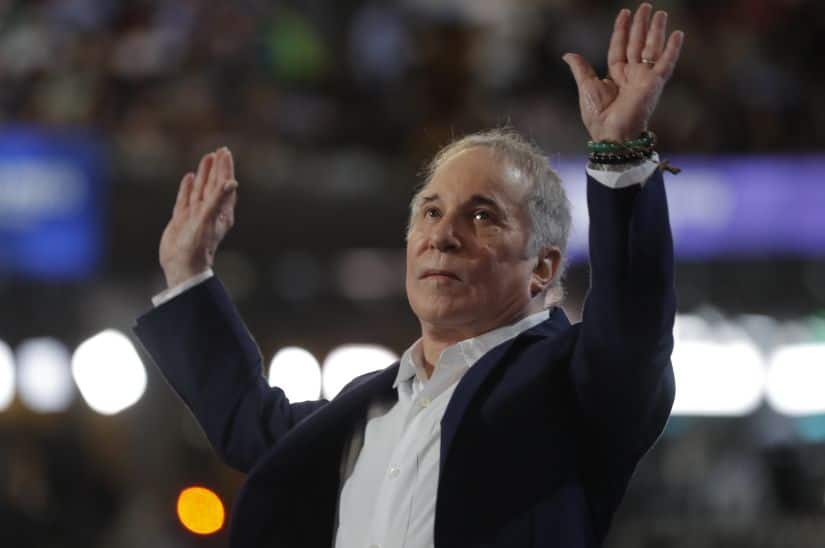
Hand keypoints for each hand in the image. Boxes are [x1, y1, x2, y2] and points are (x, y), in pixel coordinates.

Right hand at [159, 147, 237, 287]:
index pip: (224, 184)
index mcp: (221, 211)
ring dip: (204, 174)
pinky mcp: (182, 219)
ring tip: (206, 157)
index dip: (225, 168)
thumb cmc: (198, 245)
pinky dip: (187, 187)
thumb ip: (218, 199)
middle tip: (219, 150)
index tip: (225, 152)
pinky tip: (189, 177)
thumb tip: (232, 182)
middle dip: (217, 168)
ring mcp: (195, 215)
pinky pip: (186, 199)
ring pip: (201, 189)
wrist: (182, 265)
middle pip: (214, 184)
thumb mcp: (209, 219)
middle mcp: (210, 211)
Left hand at [562, 3, 683, 142]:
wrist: (610, 133)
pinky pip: (666, 64)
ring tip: (660, 13)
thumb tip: (568, 54)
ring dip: (656, 31)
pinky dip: (672, 50)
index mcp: (616, 75)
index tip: (624, 12)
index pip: (619, 46)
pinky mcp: (655, 84)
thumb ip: (581, 69)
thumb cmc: (598, 116)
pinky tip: (677, 34)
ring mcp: (644, 78)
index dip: (621, 30)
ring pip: (651, 48)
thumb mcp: (586, 87)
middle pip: (637, 43)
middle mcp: (632, 74)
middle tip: (645, 6)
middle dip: (641, 25)